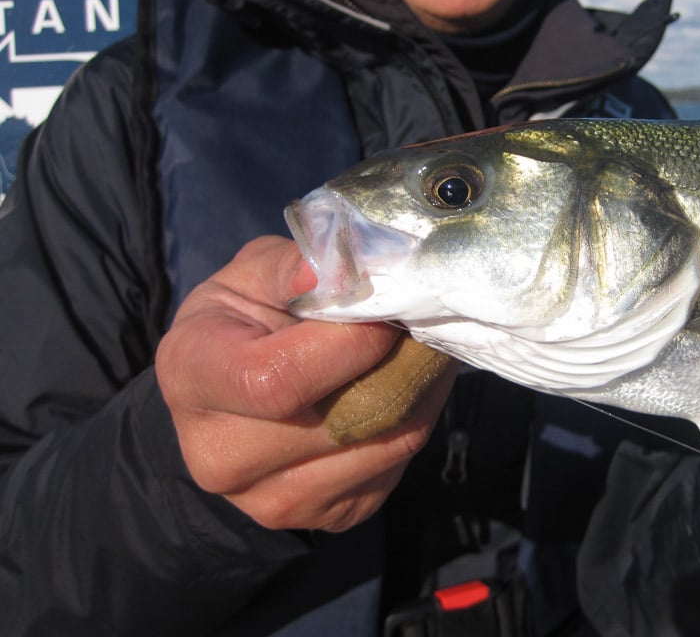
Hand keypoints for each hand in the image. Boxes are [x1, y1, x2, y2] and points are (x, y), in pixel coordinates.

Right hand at [155, 236, 453, 531]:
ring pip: (389, 443)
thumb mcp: (252, 276)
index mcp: (192, 379)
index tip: (382, 309)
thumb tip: (345, 270)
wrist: (229, 399)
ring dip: (422, 385)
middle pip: (346, 419)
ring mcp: (275, 500)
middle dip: (400, 360)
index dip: (349, 344)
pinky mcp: (330, 516)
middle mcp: (221, 456)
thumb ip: (297, 267)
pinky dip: (420, 416)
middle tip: (420, 318)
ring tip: (420, 343)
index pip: (279, 381)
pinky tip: (409, 381)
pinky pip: (399, 463)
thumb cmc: (243, 322)